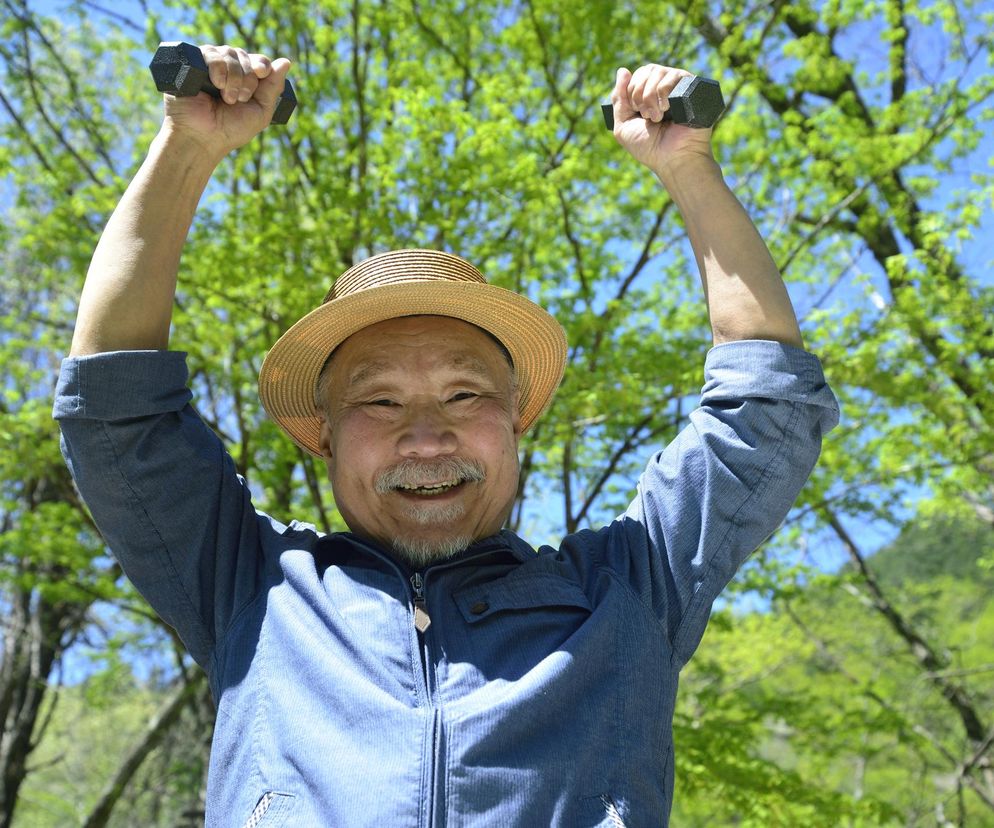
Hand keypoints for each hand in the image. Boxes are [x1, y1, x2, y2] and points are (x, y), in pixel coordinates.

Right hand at [159, 45, 291, 158]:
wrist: (203, 137)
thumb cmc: (231, 129)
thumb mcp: (260, 112)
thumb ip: (273, 88)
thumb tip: (286, 62)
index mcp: (246, 80)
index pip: (259, 61)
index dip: (262, 64)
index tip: (262, 73)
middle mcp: (229, 69)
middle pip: (246, 56)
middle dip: (248, 79)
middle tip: (240, 100)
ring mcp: (211, 65)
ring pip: (230, 53)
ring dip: (234, 78)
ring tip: (227, 98)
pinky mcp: (194, 63)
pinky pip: (212, 53)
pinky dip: (218, 68)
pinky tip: (217, 84)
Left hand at [610, 64, 714, 176]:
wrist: (672, 158)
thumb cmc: (649, 147)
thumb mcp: (623, 126)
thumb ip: (618, 99)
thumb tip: (622, 70)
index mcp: (649, 95)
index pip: (636, 76)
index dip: (631, 92)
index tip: (637, 113)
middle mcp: (664, 87)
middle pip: (645, 70)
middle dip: (639, 95)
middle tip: (648, 117)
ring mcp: (678, 86)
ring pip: (657, 71)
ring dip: (650, 96)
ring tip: (658, 117)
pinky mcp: (692, 87)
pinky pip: (673, 75)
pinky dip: (664, 91)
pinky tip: (667, 108)